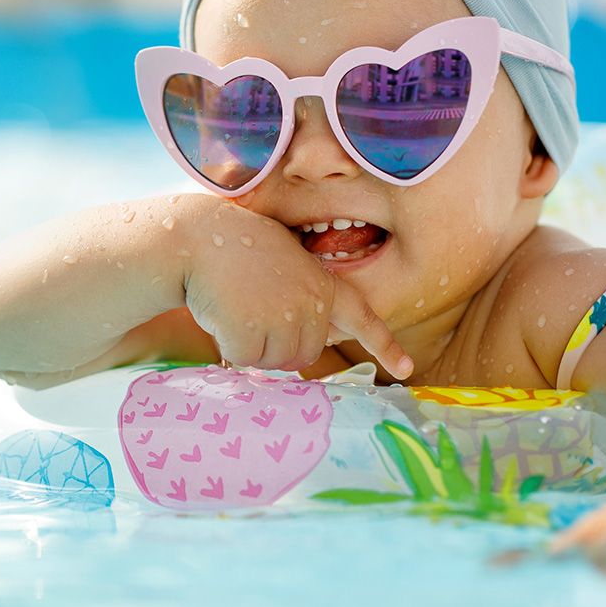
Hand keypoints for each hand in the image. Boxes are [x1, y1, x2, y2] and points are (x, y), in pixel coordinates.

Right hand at [181, 204, 412, 379]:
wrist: (199, 236)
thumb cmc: (236, 250)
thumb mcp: (284, 265)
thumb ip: (303, 299)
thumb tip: (304, 348)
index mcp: (324, 284)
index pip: (362, 317)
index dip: (384, 346)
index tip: (406, 369)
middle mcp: (313, 303)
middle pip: (305, 354)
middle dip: (278, 343)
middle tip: (253, 307)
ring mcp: (286, 318)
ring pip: (276, 362)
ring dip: (254, 345)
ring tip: (238, 304)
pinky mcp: (256, 332)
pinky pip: (247, 360)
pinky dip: (230, 344)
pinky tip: (223, 311)